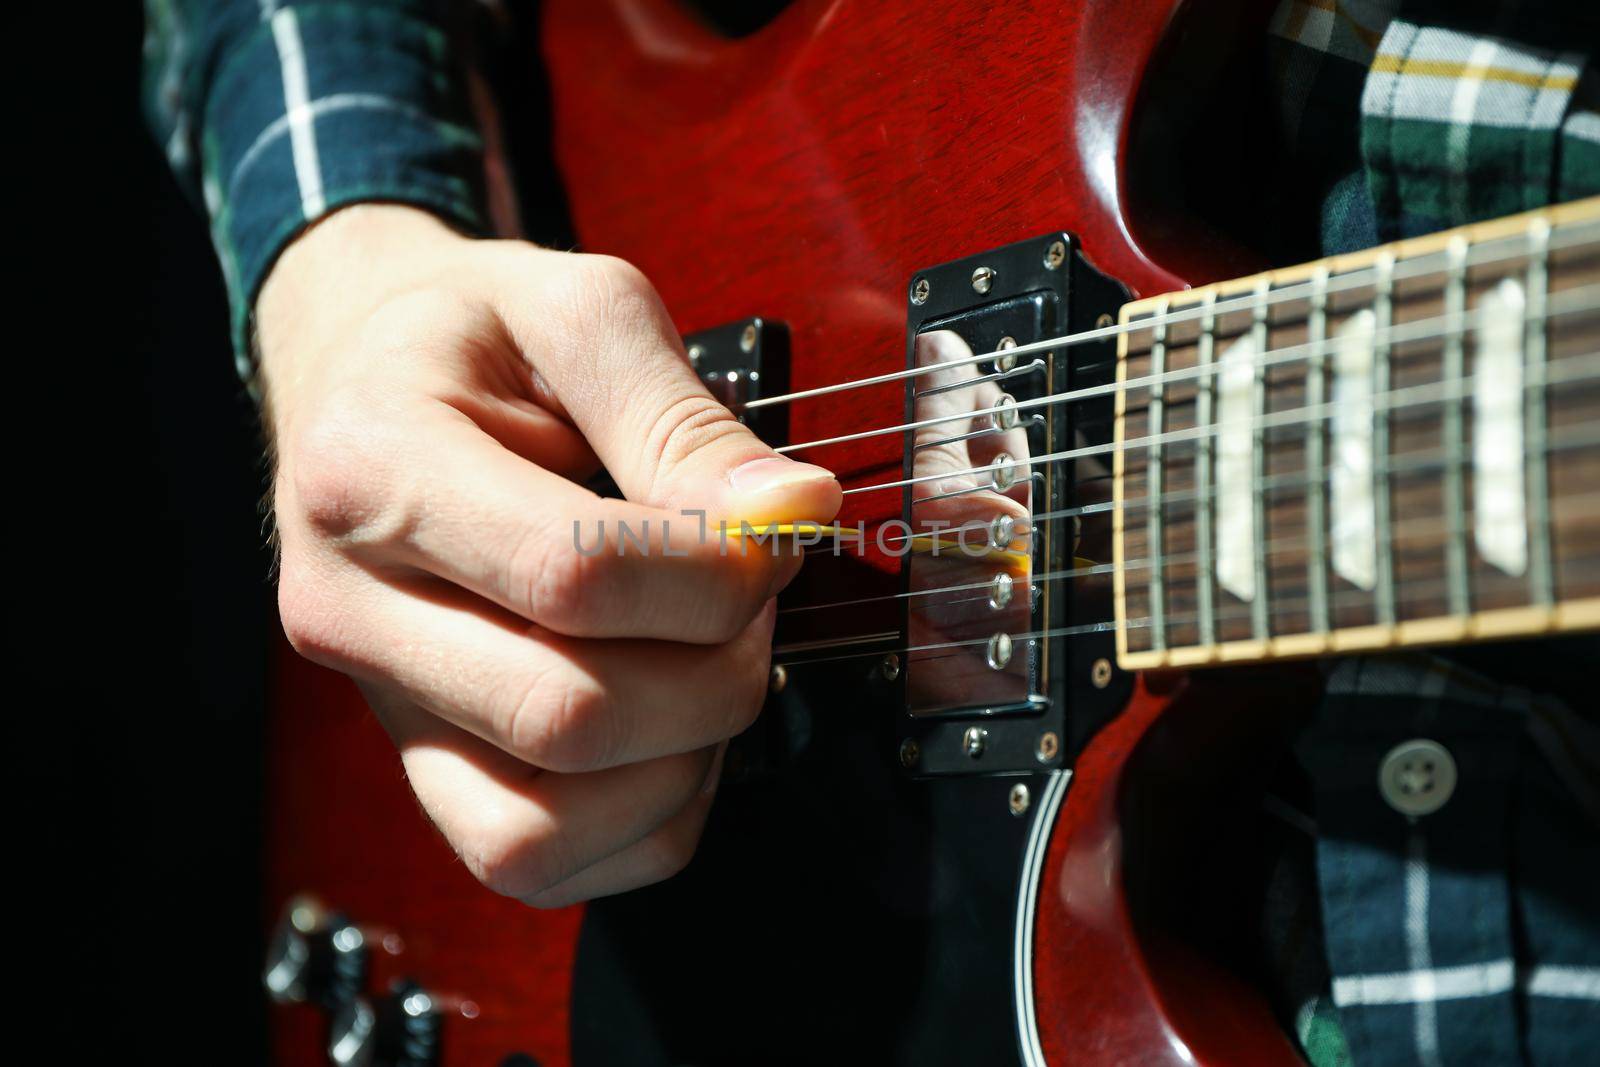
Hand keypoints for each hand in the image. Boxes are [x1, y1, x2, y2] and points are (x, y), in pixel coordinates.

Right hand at [257, 205, 839, 906]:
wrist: (363, 373)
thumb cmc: (471, 337)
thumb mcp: (580, 310)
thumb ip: (683, 416)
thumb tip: (792, 513)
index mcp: (372, 469)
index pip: (571, 576)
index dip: (716, 572)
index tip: (778, 528)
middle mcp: (349, 609)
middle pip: (565, 717)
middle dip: (714, 669)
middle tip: (752, 596)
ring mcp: (380, 704)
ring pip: (539, 830)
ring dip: (680, 762)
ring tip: (710, 661)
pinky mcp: (421, 764)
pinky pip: (536, 863)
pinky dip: (643, 822)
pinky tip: (675, 730)